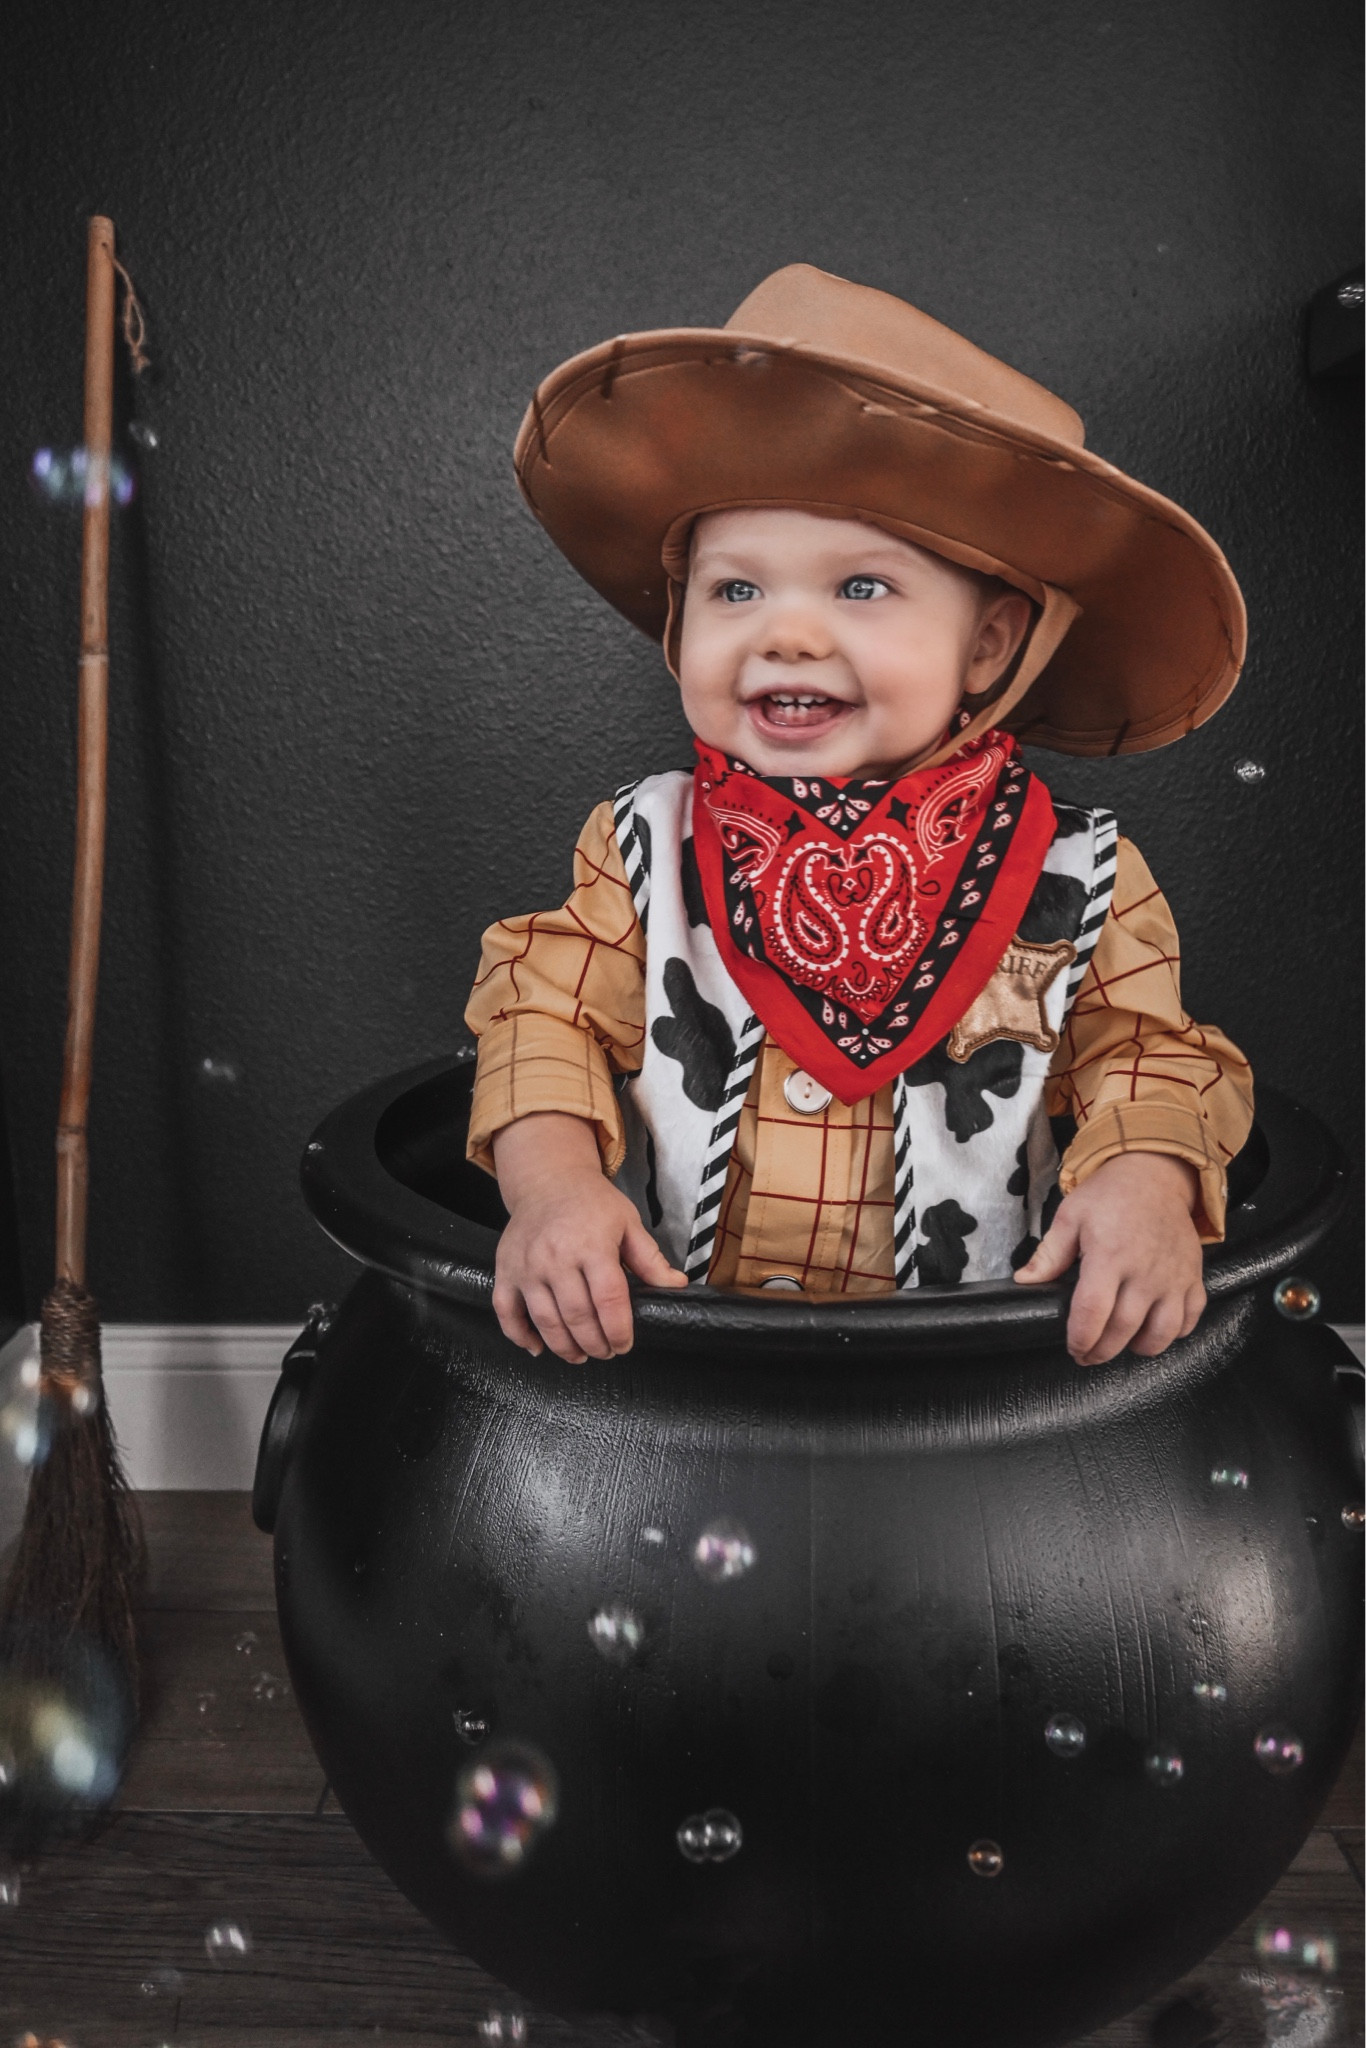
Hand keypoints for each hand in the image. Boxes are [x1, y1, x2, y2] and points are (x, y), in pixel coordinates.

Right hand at [491, 1112, 687, 1361]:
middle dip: (595, 1343)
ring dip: (565, 1347)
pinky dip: (520, 1335)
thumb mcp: (628, 1223)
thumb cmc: (591, 1202)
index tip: (625, 1344)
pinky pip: (506, 1311)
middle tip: (606, 1352)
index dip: (619, 1330)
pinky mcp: (505, 1270)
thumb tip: (677, 1285)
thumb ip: (650, 1259)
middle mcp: (556, 1256)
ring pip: (545, 1320)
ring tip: (581, 1354)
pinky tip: (538, 1347)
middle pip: (577, 1316)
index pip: (608, 1299)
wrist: (547, 1180)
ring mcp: (527, 1265)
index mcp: (592, 1244)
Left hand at [1013, 1152, 1205, 1365]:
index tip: (1073, 1348)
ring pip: (1162, 1332)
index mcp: (1109, 1255)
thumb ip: (1048, 1255)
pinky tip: (1155, 1329)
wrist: (1154, 1175)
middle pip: (1124, 1329)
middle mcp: (1144, 1271)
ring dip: (1140, 1348)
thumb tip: (1024, 1282)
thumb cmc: (1108, 1196)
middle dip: (1101, 1351)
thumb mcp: (1070, 1217)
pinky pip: (1191, 1317)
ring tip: (1121, 1344)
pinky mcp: (1193, 1276)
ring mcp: (1173, 1276)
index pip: (1093, 1311)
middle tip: (1087, 1354)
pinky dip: (1175, 1333)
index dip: (1081, 1338)